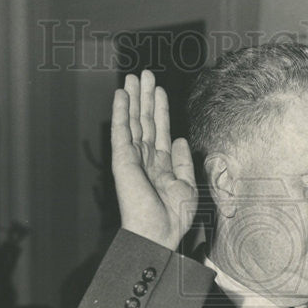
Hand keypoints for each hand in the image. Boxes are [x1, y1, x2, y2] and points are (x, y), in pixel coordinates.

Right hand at [111, 69, 197, 249]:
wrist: (159, 233)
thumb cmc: (173, 218)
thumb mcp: (187, 186)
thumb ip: (183, 161)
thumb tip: (177, 138)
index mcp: (161, 165)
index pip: (159, 130)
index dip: (160, 109)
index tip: (160, 90)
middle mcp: (145, 159)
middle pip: (144, 121)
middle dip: (145, 97)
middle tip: (145, 74)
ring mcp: (132, 158)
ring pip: (132, 120)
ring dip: (133, 97)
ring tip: (134, 77)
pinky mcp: (122, 159)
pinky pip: (121, 130)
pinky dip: (120, 111)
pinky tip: (121, 95)